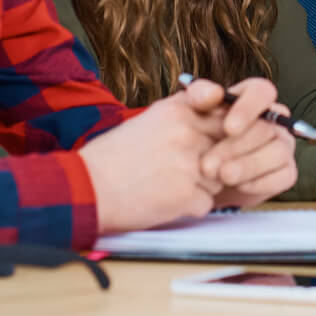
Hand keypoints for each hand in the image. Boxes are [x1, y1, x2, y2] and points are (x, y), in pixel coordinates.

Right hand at [78, 88, 224, 232]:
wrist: (87, 187)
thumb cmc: (115, 155)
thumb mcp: (150, 119)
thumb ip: (186, 114)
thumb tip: (218, 112)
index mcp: (178, 109)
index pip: (226, 113)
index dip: (223, 130)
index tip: (214, 137)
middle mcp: (187, 133)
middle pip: (227, 147)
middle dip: (215, 159)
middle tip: (185, 168)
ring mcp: (188, 164)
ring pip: (221, 177)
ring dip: (203, 185)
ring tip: (171, 184)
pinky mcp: (186, 195)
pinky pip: (207, 202)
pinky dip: (192, 206)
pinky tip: (167, 200)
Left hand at [198, 76, 300, 207]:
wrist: (198, 178)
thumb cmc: (195, 139)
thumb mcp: (189, 113)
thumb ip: (199, 95)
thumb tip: (214, 93)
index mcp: (252, 98)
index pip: (262, 91)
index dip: (248, 108)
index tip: (228, 128)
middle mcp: (273, 120)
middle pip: (266, 127)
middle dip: (236, 147)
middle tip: (209, 165)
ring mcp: (282, 145)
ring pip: (278, 152)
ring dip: (248, 166)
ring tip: (222, 176)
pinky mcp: (286, 172)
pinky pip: (284, 176)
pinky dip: (261, 182)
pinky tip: (238, 186)